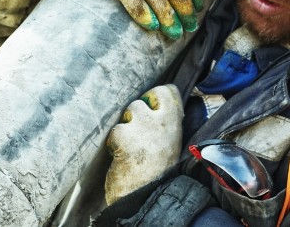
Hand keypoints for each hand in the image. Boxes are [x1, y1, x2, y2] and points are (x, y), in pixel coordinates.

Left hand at [105, 85, 184, 204]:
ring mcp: (143, 127)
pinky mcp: (125, 135)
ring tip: (129, 146)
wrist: (146, 197)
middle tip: (136, 130)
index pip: (169, 92)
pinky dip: (114, 142)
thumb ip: (164, 127)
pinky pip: (115, 130)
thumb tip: (155, 110)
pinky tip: (120, 155)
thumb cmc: (157, 175)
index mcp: (175, 125)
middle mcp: (161, 122)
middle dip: (138, 110)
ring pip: (130, 111)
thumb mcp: (170, 146)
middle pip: (147, 97)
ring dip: (125, 126)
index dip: (156, 97)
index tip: (151, 107)